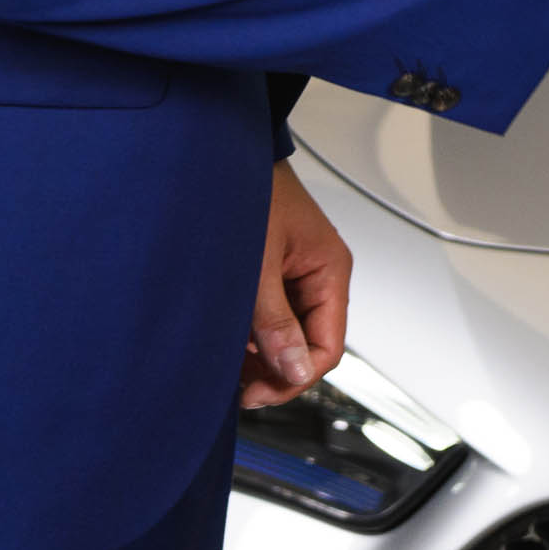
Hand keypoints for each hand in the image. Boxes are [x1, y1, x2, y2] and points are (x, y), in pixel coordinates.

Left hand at [241, 159, 351, 410]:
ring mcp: (293, 278)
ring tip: (224, 365)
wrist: (219, 157)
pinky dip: (247, 338)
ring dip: (258, 357)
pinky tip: (222, 342)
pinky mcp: (270, 277)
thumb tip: (293, 371)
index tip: (259, 392)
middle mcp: (317, 277)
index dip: (296, 377)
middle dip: (274, 371)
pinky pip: (267, 320)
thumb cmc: (246, 192)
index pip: (327, 347)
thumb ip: (275, 321)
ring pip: (285, 337)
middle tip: (238, 389)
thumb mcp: (258, 264)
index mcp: (329, 271)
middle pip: (307, 346)